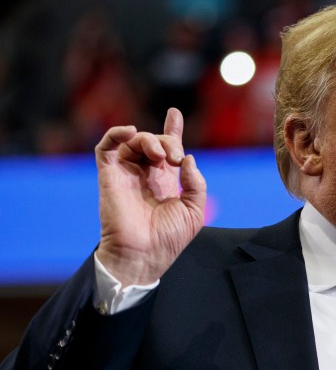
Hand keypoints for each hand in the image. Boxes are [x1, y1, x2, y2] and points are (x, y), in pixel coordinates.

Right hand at [94, 108, 205, 285]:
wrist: (145, 254)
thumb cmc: (169, 238)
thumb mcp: (195, 210)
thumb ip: (196, 183)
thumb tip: (187, 159)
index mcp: (164, 181)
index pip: (167, 149)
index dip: (171, 130)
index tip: (174, 115)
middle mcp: (145, 175)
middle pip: (155, 142)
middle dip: (169, 141)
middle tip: (175, 158)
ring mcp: (126, 174)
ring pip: (133, 141)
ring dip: (150, 140)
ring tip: (162, 156)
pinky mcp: (109, 176)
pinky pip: (106, 148)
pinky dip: (116, 134)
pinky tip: (130, 131)